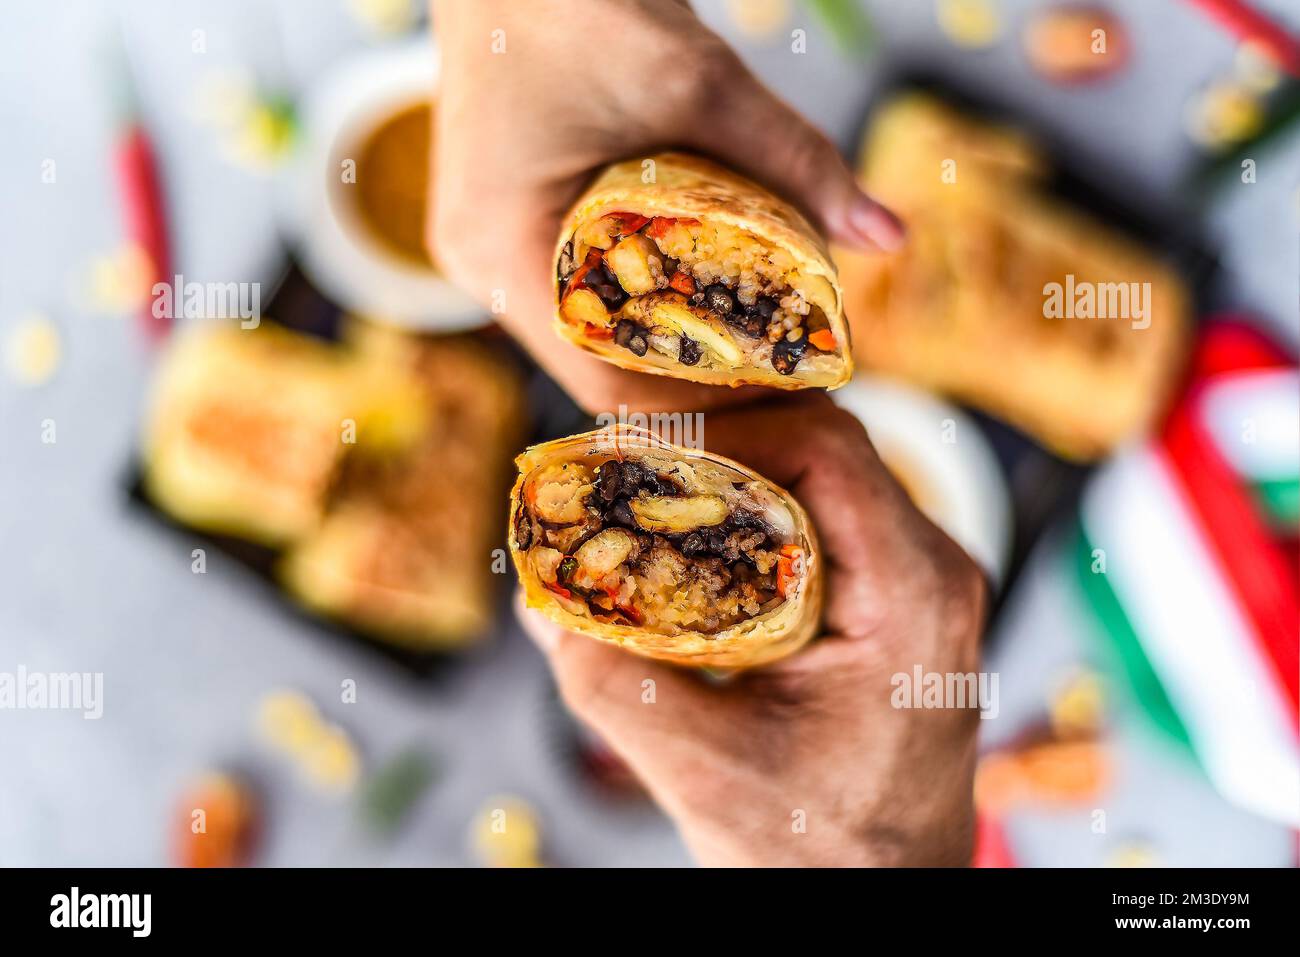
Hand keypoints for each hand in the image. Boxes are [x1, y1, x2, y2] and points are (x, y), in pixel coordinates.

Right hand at [429, 0, 902, 414]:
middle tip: (777, 369)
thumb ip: (796, 162)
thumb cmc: (582, 0)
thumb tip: (888, 234)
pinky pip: (570, 291)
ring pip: (584, 333)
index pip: (602, 380)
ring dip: (663, 341)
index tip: (777, 390)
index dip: (698, 400)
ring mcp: (479, 247)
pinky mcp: (496, 223)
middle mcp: (476, 267)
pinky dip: (635, 300)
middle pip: (595, 365)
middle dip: (692, 375)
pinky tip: (692, 292)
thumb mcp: (701, 86)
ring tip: (746, 337)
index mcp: (502, 248)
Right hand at [518, 395, 985, 865]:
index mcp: (913, 595)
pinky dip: (751, 511)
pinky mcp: (892, 593)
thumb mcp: (701, 771)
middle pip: (823, 448)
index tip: (636, 453)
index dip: (725, 430)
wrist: (884, 892)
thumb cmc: (821, 849)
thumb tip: (537, 599)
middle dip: (716, 444)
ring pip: (821, 474)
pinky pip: (823, 515)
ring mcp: (917, 577)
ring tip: (646, 494)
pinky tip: (690, 538)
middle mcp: (931, 569)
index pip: (828, 450)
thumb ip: (610, 683)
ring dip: (732, 474)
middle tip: (624, 468)